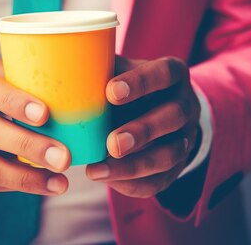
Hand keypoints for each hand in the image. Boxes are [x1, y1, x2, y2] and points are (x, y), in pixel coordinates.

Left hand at [86, 56, 200, 197]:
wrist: (153, 111)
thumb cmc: (124, 84)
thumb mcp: (117, 69)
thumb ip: (98, 69)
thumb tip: (64, 71)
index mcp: (172, 74)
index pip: (164, 73)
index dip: (141, 83)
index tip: (111, 92)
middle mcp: (185, 104)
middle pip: (173, 116)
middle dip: (143, 131)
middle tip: (112, 143)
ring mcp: (185, 137)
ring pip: (170, 154)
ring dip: (135, 165)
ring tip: (98, 169)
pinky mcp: (177, 166)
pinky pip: (161, 179)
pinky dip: (133, 182)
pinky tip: (106, 179)